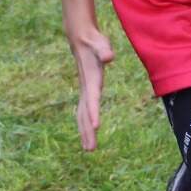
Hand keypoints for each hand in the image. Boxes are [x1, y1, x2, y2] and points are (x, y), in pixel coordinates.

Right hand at [69, 26, 113, 151]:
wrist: (81, 41)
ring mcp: (84, 91)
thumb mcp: (101, 44)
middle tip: (91, 149)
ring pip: (82, 115)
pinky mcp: (85, 92)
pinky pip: (83, 112)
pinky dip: (84, 124)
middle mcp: (86, 88)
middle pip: (85, 113)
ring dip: (85, 132)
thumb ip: (104, 50)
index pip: (92, 99)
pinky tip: (88, 134)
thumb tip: (109, 56)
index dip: (93, 112)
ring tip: (89, 149)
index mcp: (91, 80)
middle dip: (88, 131)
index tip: (96, 126)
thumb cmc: (94, 43)